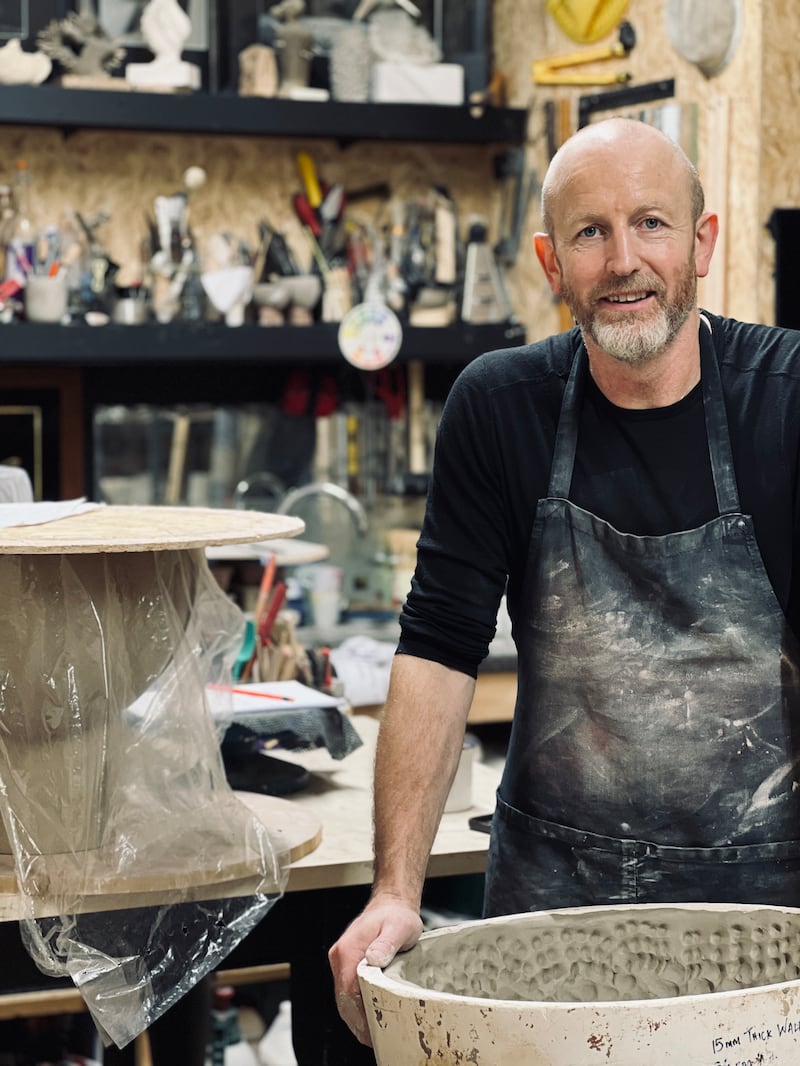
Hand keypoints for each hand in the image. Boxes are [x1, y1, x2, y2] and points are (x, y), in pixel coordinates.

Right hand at [328, 895, 422, 1045]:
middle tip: (375, 1040)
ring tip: (372, 1036)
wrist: (391, 904)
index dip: (360, 1013)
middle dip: (357, 1022)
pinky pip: (346, 991)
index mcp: (349, 949)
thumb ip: (386, 943)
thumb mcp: (399, 927)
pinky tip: (367, 1018)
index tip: (373, 1030)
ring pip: (343, 998)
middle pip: (343, 999)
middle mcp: (340, 956)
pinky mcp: (346, 964)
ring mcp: (341, 961)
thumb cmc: (396, 916)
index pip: (348, 990)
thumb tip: (373, 959)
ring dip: (355, 1017)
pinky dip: (355, 1007)